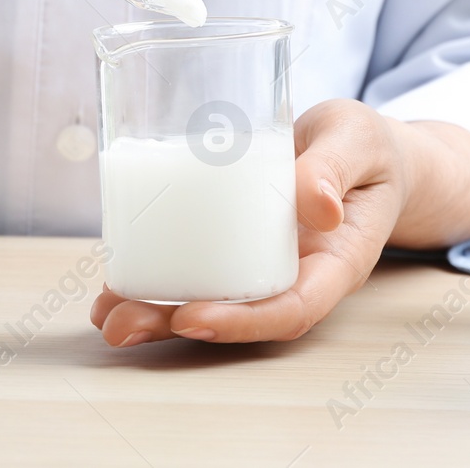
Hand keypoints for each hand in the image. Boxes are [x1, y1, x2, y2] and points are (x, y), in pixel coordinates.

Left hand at [91, 99, 469, 346]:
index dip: (241, 323)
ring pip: (208, 298)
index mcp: (334, 263)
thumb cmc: (366, 148)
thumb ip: (335, 168)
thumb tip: (316, 206)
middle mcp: (293, 273)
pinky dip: (154, 275)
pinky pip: (195, 266)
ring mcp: (260, 262)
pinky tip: (113, 278)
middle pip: (235, 316)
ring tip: (103, 312)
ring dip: (153, 312)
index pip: (292, 310)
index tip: (191, 317)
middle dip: (174, 326)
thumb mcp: (358, 143)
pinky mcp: (233, 243)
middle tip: (119, 324)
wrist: (361, 150)